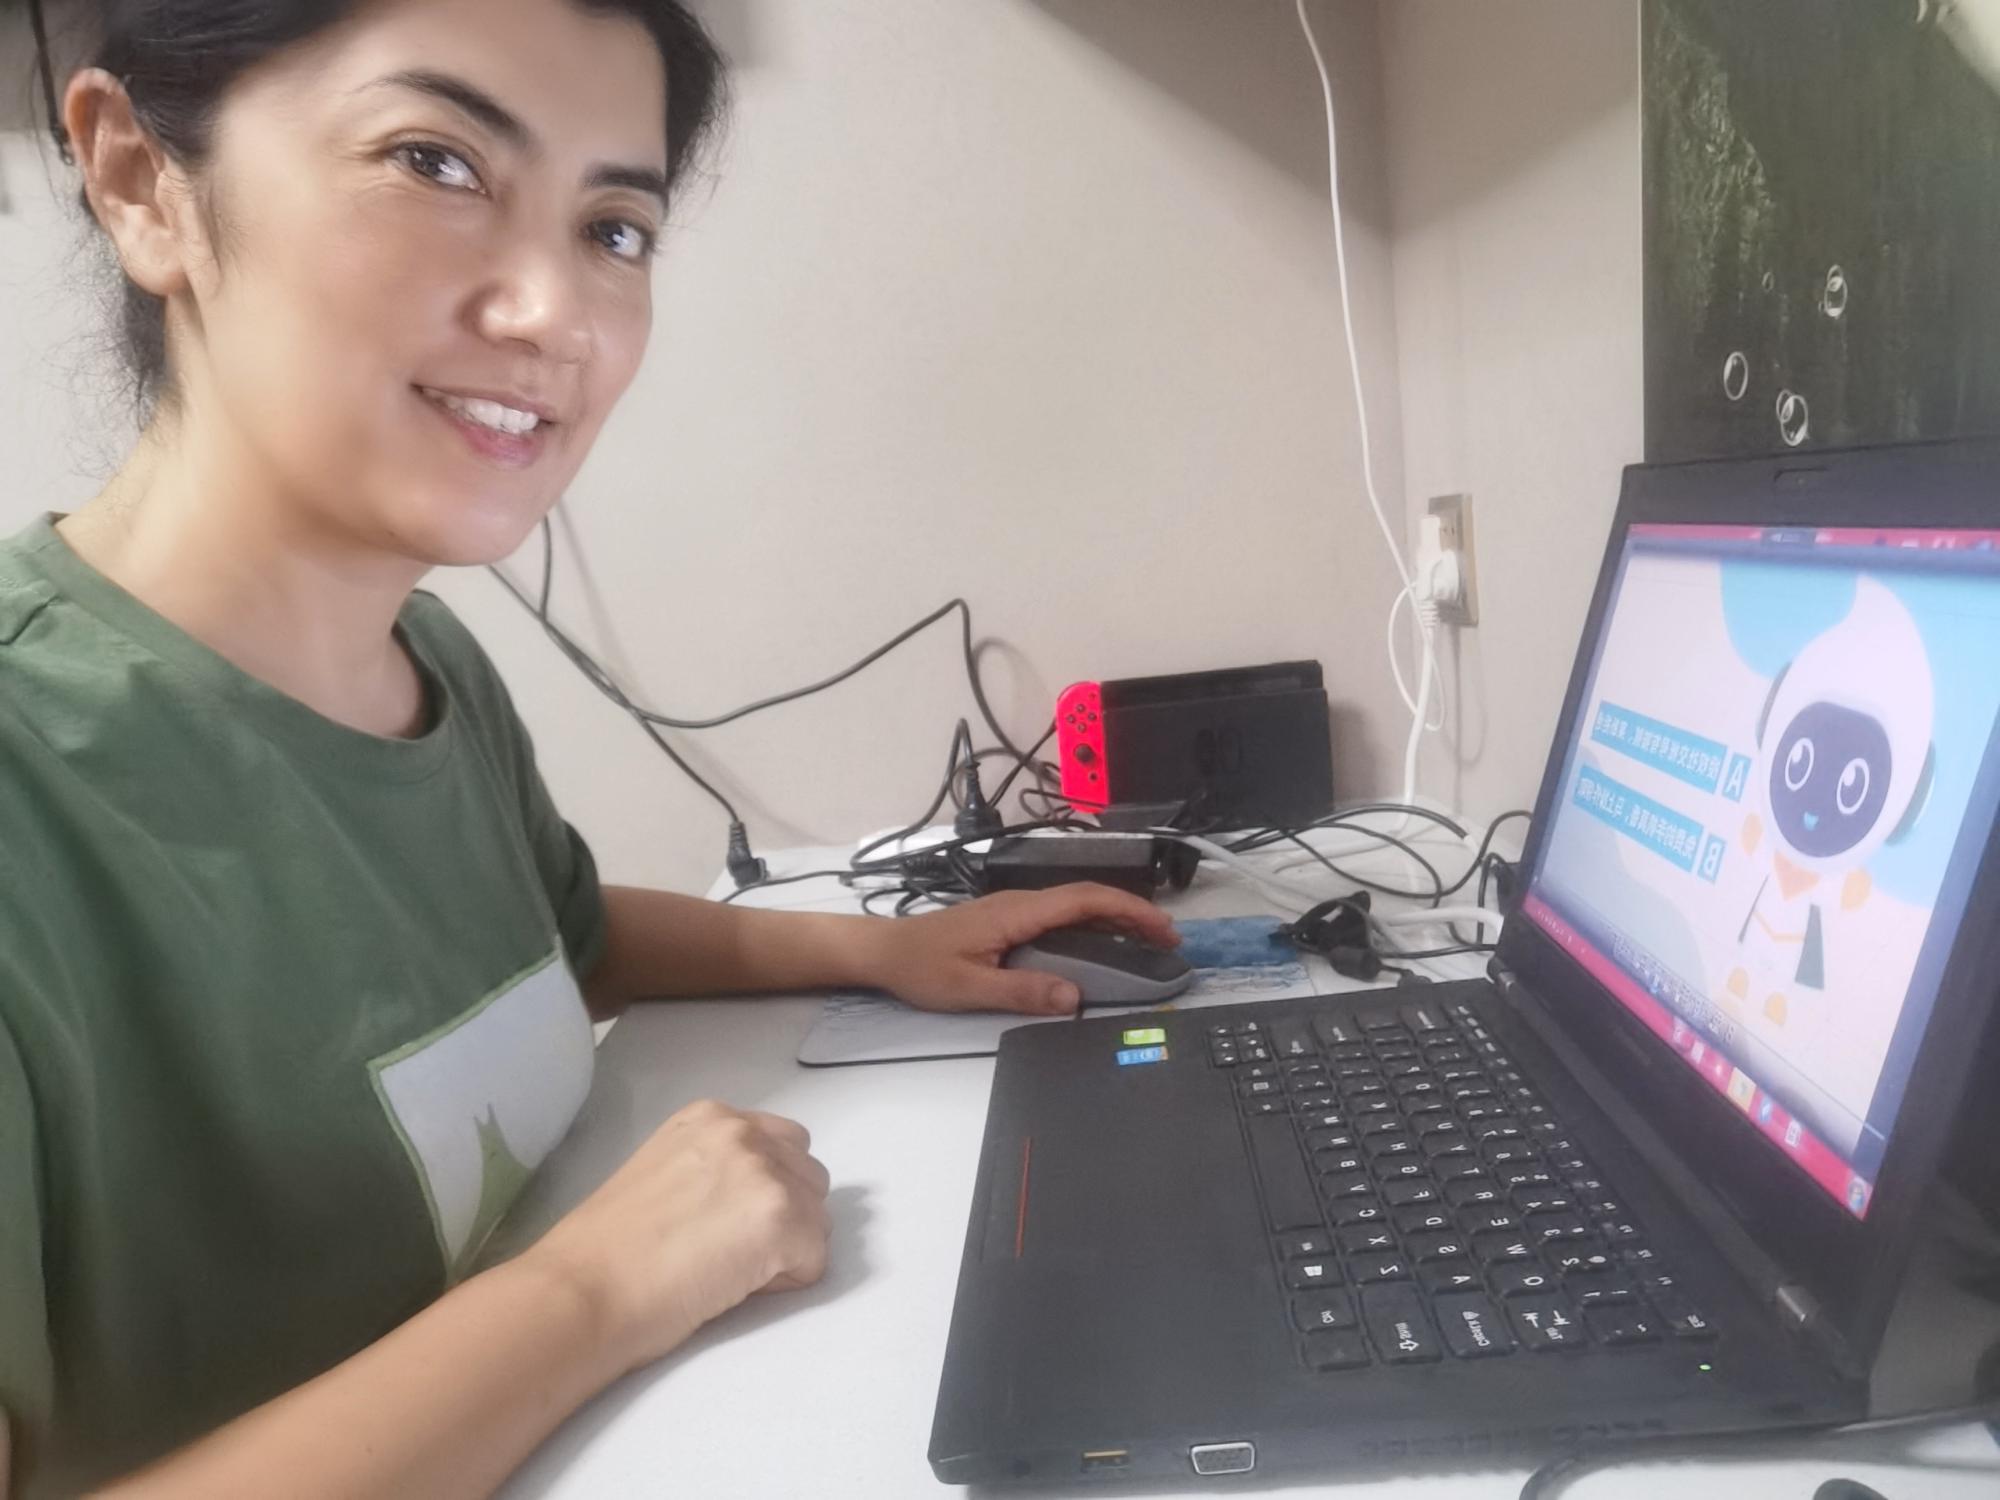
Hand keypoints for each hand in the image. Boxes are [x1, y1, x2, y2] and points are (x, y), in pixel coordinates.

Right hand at [527, 1099, 830, 1375]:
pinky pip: (814, 1261)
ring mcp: (766, 1173)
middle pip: (807, 1177)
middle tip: (728, 1252)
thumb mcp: (664, 1173)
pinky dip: (786, 1282)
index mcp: (710, 1117)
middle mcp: (743, 1132)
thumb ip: (713, 1169)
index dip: (760, 1193)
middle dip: (784, 1216)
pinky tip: (733, 1287)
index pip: (780, 1145)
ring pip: (817, 1218)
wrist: (584, 1290)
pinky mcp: (781, 1220)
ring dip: (788, 1248)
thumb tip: (748, 1202)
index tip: (721, 1224)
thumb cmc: (608, 1251)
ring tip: (729, 1270)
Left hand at [871, 883, 1180, 1014]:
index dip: (1129, 911)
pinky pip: (1062, 916)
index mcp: (1017, 912)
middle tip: (1169, 940)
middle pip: (1089, 898)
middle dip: (1134, 914)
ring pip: (1077, 905)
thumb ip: (1022, 991)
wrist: (884, 950)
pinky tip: (1105, 945)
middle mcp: (1021, 902)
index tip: (1162, 928)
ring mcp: (1016, 909)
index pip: (1085, 900)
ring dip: (1116, 919)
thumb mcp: (970, 988)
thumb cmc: (921, 967)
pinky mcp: (1010, 920)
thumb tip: (1074, 997)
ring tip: (1149, 942)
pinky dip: (1093, 926)